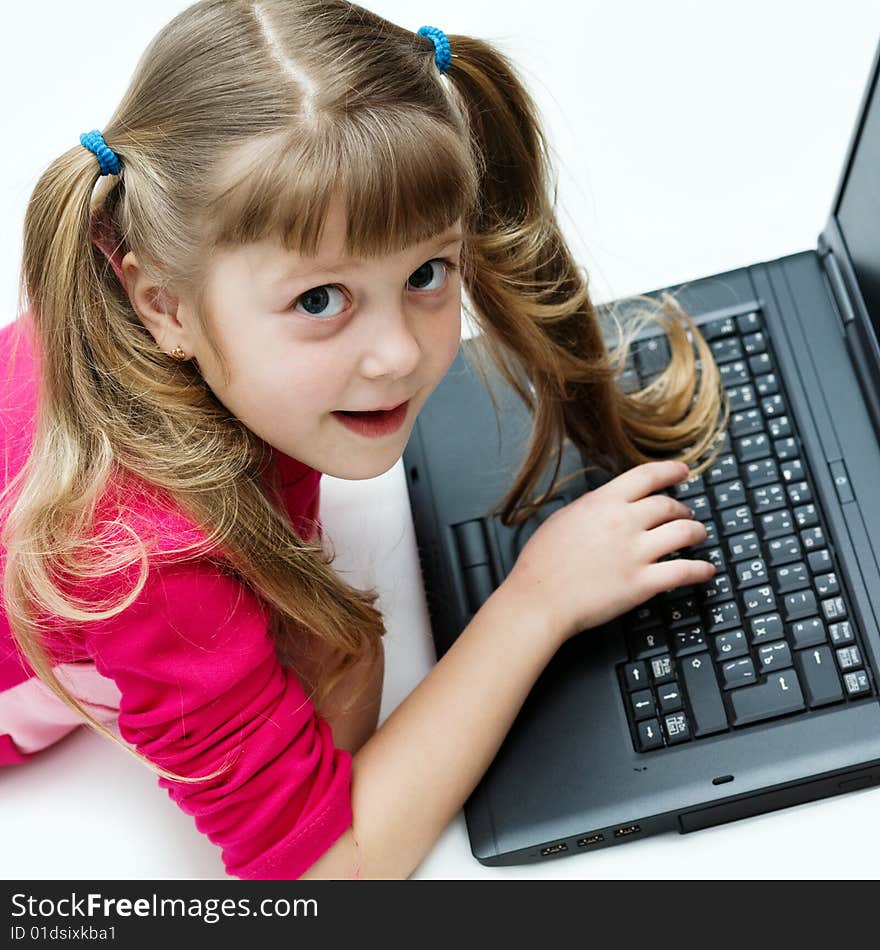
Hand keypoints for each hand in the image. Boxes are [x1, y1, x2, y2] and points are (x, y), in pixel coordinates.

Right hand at [502, 460, 715, 643]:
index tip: (682, 471)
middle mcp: (624, 522)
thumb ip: (592, 508)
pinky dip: (701, 570)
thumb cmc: (542, 562)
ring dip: (696, 532)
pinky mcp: (643, 583)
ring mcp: (636, 552)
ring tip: (698, 535)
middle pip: (668, 505)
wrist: (539, 598)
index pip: (647, 476)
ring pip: (684, 533)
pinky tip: (707, 570)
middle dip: (683, 509)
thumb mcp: (563, 518)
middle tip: (686, 514)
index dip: (670, 471)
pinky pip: (684, 571)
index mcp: (603, 502)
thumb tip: (609, 505)